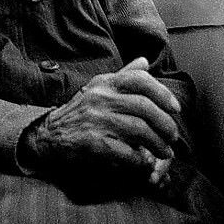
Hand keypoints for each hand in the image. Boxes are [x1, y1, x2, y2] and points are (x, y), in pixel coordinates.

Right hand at [23, 57, 180, 183]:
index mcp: (105, 83)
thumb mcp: (98, 88)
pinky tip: (145, 162)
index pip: (140, 80)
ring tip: (165, 152)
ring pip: (139, 130)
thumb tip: (145, 61)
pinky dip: (140, 159)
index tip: (175, 108)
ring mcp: (97, 120)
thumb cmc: (80, 111)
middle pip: (145, 107)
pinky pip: (126, 151)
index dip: (162, 93)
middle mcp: (101, 98)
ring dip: (158, 144)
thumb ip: (123, 75)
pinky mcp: (94, 143)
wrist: (49, 134)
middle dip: (165, 124)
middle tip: (173, 137)